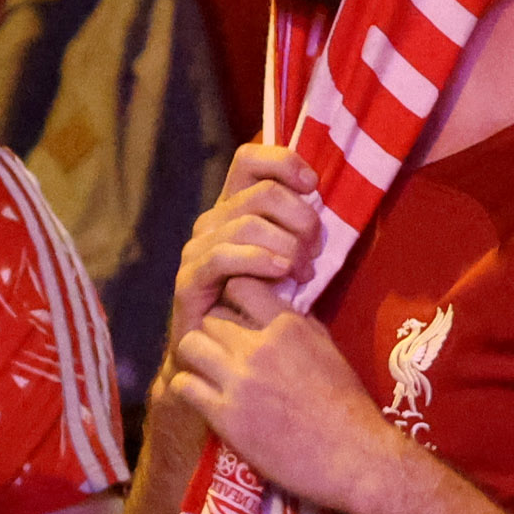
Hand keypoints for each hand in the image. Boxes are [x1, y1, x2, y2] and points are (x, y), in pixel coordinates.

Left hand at [162, 301, 403, 513]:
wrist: (352, 458)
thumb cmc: (347, 406)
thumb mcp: (328, 350)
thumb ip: (297, 325)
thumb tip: (274, 306)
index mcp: (288, 326)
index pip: (239, 287)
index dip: (234, 301)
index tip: (238, 317)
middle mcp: (259, 347)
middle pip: (210, 317)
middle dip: (215, 331)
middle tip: (222, 350)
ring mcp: (239, 381)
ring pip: (189, 345)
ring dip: (197, 356)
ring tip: (208, 371)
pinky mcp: (224, 416)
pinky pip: (183, 384)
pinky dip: (189, 387)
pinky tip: (203, 396)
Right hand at [169, 142, 328, 339]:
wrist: (222, 354)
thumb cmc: (262, 305)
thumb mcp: (288, 259)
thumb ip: (298, 228)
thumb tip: (324, 199)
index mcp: (234, 207)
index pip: (249, 160)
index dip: (283, 162)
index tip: (313, 185)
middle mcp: (212, 220)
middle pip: (262, 193)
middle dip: (301, 219)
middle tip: (316, 251)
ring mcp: (197, 249)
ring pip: (247, 223)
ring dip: (287, 245)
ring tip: (304, 271)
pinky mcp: (189, 279)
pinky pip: (223, 256)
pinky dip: (259, 260)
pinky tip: (282, 273)